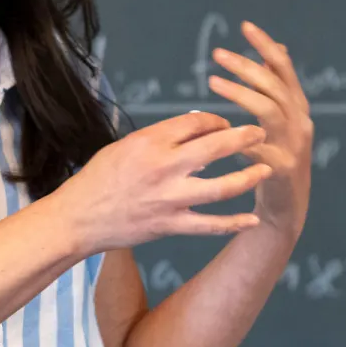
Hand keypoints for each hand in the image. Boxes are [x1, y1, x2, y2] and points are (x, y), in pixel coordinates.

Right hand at [58, 113, 270, 252]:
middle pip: (216, 147)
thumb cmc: (99, 177)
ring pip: (222, 187)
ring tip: (267, 169)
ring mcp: (169, 199)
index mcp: (150, 141)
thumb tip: (198, 127)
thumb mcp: (126, 145)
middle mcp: (163, 167)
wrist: (79, 218)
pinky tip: (252, 219)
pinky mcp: (170, 225)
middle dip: (245, 138)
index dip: (217, 121)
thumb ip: (161, 137)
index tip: (226, 125)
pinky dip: (234, 223)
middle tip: (262, 134)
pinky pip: (210, 225)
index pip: (196, 122)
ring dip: (249, 177)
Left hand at [206, 21, 313, 240]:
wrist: (286, 208)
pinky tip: (220, 128)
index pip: (284, 68)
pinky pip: (260, 148)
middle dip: (246, 66)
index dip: (266, 46)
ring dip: (241, 93)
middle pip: (275, 85)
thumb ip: (277, 87)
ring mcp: (294, 145)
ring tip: (213, 81)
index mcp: (297, 107)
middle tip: (217, 54)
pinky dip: (241, 137)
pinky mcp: (282, 169)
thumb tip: (277, 49)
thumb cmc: (276, 158)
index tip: (245, 26)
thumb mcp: (280, 119)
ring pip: (270, 110)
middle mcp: (300, 122)